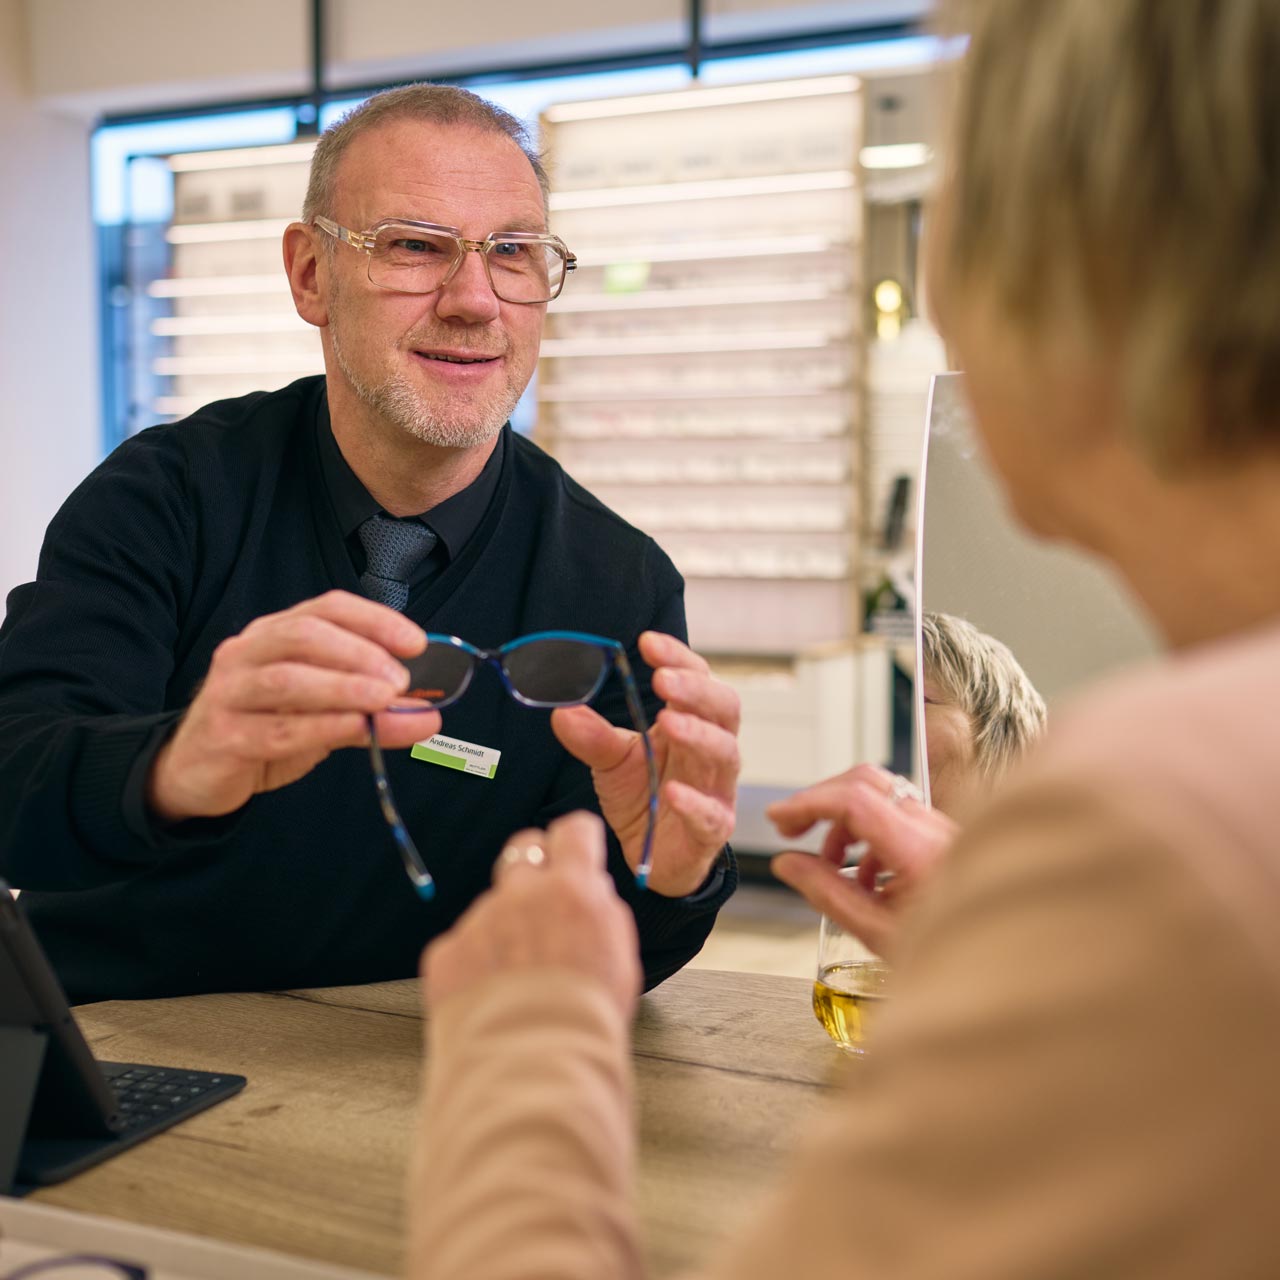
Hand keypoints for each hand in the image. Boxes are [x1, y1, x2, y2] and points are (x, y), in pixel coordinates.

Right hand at [147, 590, 439, 822]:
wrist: (196, 772)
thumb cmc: (264, 728)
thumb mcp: (323, 714)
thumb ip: (372, 710)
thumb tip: (427, 713)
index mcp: (274, 633)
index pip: (328, 608)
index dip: (375, 620)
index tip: (416, 643)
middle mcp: (247, 652)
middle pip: (305, 635)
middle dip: (360, 652)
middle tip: (401, 680)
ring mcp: (229, 692)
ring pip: (288, 679)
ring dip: (344, 687)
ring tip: (385, 700)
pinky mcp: (223, 735)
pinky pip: (277, 729)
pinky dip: (322, 727)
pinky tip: (354, 728)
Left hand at [422, 811, 640, 1013]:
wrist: (534, 1066)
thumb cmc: (585, 1019)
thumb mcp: (619, 954)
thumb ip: (601, 911)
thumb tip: (590, 891)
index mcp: (572, 890)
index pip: (572, 830)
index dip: (575, 838)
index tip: (575, 845)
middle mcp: (522, 893)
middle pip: (522, 848)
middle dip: (533, 866)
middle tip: (542, 903)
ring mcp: (479, 920)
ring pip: (492, 907)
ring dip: (503, 929)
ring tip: (518, 981)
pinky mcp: (448, 952)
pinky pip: (462, 946)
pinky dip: (474, 966)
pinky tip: (490, 998)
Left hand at [551, 632, 738, 898]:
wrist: (653, 855)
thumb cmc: (644, 796)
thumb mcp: (611, 762)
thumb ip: (591, 736)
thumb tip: (562, 708)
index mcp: (692, 723)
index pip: (697, 679)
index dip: (677, 658)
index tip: (647, 642)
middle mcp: (712, 750)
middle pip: (723, 709)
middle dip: (696, 690)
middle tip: (663, 679)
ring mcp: (717, 789)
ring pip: (725, 754)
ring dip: (698, 735)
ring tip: (668, 722)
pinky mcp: (713, 829)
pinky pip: (712, 814)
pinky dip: (694, 802)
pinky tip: (671, 792)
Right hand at [768, 764, 957, 956]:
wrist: (997, 961)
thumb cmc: (950, 953)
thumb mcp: (876, 932)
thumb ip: (826, 893)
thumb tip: (787, 864)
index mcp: (918, 850)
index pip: (853, 800)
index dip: (808, 803)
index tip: (779, 817)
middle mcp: (933, 828)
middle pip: (864, 782)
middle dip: (819, 800)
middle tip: (791, 828)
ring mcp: (940, 828)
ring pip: (879, 795)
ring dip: (842, 820)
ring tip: (828, 862)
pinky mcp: (942, 836)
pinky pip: (895, 813)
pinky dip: (865, 831)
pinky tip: (861, 873)